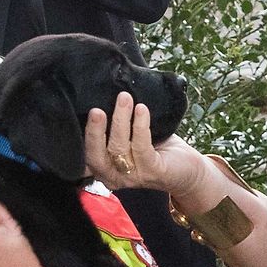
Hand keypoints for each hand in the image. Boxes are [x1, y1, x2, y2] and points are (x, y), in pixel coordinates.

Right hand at [84, 92, 209, 195]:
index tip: (78, 114)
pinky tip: (141, 109)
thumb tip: (106, 90)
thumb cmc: (156, 148)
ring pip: (118, 148)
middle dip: (94, 132)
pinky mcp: (152, 171)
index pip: (83, 156)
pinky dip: (140, 126)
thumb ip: (116, 125)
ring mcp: (132, 176)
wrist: (188, 170)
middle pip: (95, 156)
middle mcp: (113, 175)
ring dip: (120, 120)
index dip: (79, 138)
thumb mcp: (130, 138)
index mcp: (103, 167)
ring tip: (124, 98)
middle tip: (96, 110)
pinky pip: (142, 147)